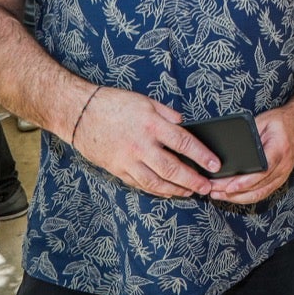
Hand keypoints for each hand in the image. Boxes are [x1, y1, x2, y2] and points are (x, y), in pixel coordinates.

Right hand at [72, 86, 216, 198]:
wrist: (78, 113)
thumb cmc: (113, 104)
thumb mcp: (145, 101)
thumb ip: (167, 114)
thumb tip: (184, 125)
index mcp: (151, 125)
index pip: (183, 143)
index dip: (202, 155)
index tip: (214, 165)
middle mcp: (141, 146)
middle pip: (172, 168)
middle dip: (193, 180)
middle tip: (207, 187)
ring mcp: (128, 160)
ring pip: (156, 182)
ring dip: (176, 190)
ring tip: (190, 193)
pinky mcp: (117, 169)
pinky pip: (140, 184)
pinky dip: (156, 190)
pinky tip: (167, 191)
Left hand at [207, 107, 293, 204]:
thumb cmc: (279, 122)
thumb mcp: (262, 122)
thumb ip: (249, 136)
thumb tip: (230, 150)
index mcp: (279, 149)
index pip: (263, 171)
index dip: (245, 182)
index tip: (229, 187)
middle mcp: (283, 166)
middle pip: (258, 186)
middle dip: (234, 192)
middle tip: (213, 190)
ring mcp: (283, 175)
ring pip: (259, 194)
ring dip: (237, 198)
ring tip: (217, 195)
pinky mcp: (280, 179)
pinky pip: (262, 193)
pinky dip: (246, 197)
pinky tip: (232, 196)